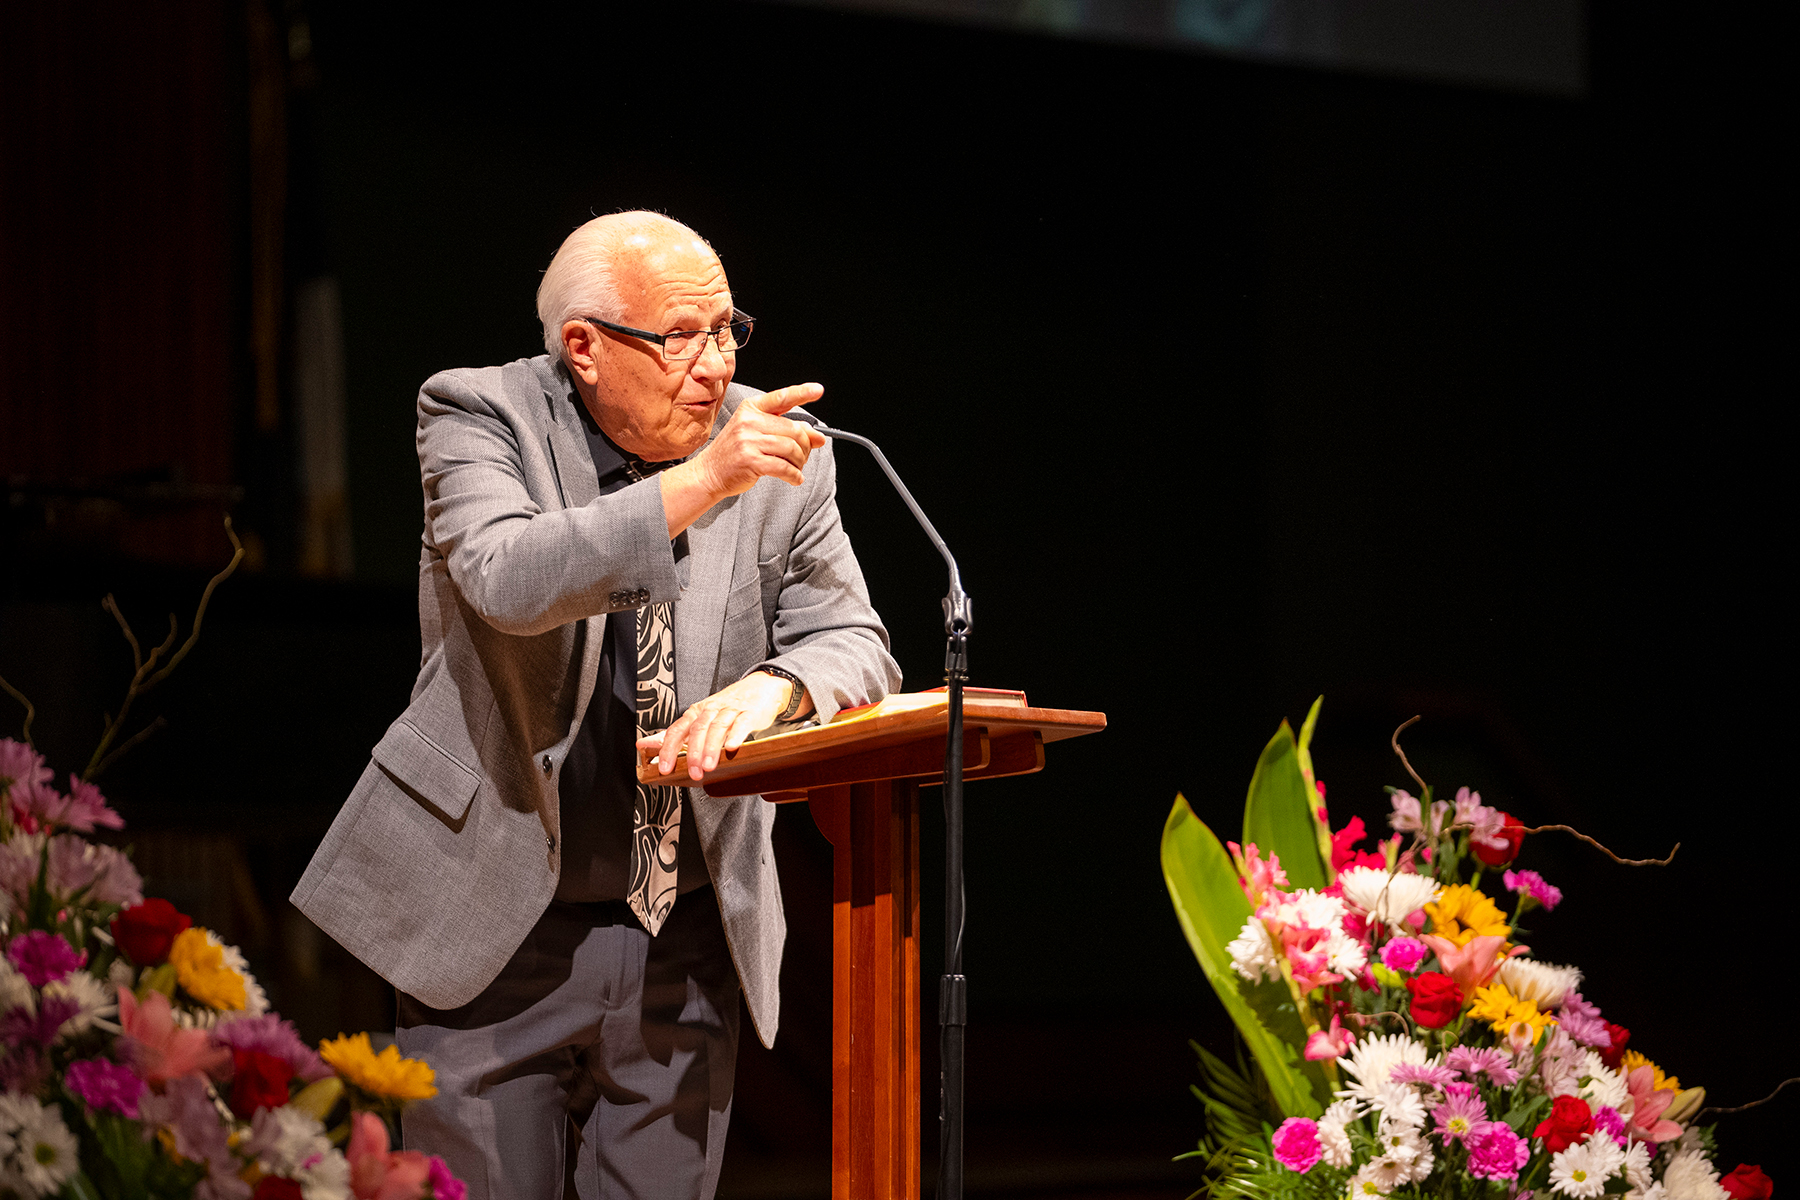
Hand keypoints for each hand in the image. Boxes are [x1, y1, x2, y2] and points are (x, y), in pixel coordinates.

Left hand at [637, 671, 801, 781]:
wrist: (760, 687)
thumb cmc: (727, 706)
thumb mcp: (698, 717)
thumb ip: (673, 733)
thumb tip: (644, 745)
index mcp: (696, 713)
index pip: (677, 730)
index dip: (669, 749)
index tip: (665, 768)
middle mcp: (711, 710)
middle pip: (698, 729)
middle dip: (693, 752)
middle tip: (692, 773)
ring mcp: (731, 710)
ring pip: (718, 727)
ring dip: (712, 748)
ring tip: (708, 766)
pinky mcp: (750, 713)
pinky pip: (742, 723)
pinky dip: (736, 735)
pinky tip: (732, 747)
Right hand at [692, 383, 826, 495]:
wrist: (709, 472)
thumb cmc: (736, 451)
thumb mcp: (757, 433)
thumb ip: (786, 430)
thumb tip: (819, 437)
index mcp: (751, 408)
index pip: (781, 397)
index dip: (802, 392)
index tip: (818, 390)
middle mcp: (749, 421)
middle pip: (793, 430)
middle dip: (805, 445)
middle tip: (805, 456)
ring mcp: (748, 440)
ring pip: (791, 449)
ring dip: (800, 461)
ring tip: (798, 468)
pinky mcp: (750, 460)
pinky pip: (783, 467)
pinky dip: (794, 475)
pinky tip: (795, 478)